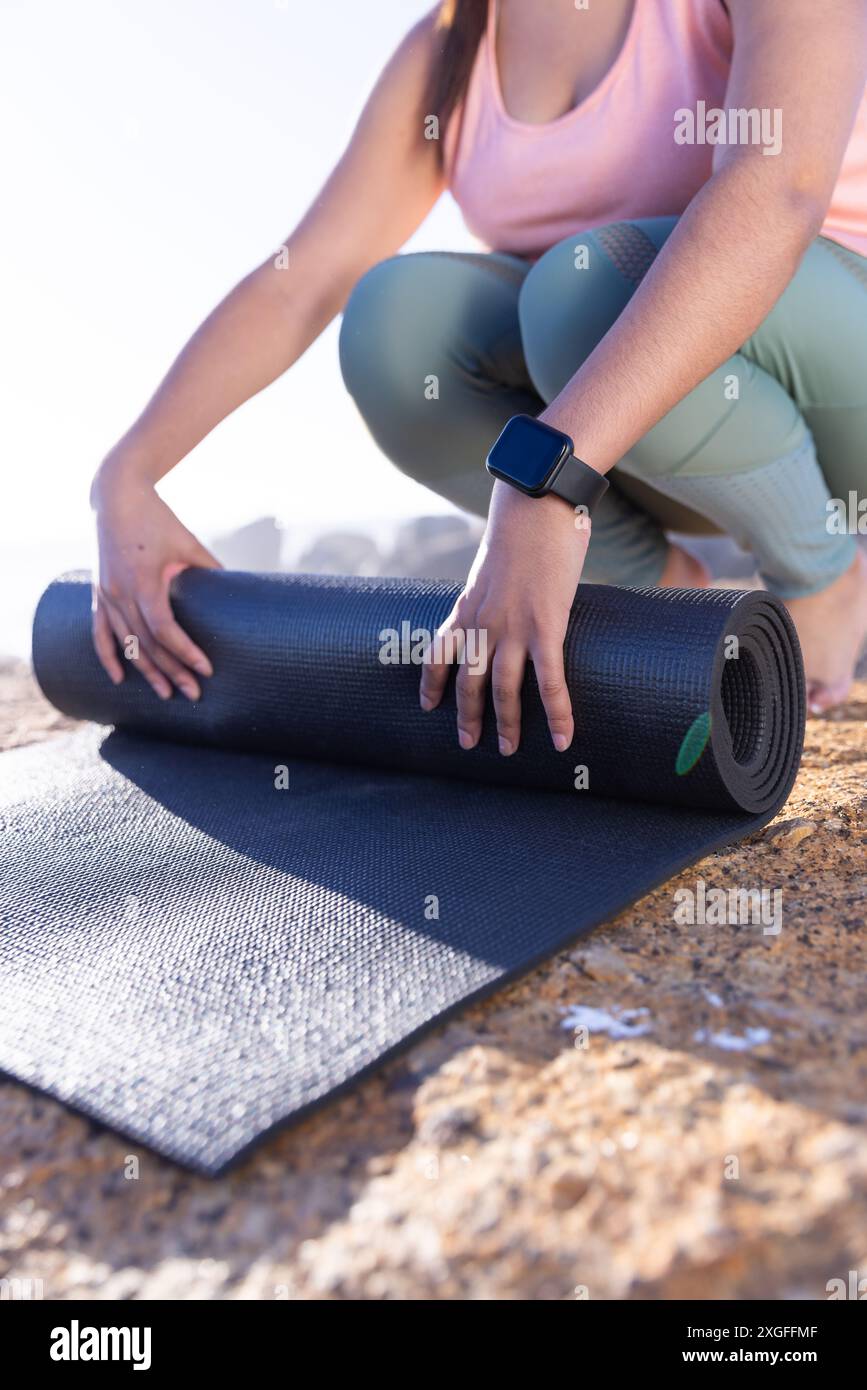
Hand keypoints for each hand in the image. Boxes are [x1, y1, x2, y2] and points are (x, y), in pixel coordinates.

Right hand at [90, 462, 220, 699]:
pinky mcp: (98, 592)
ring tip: (166, 694)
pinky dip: (108, 656)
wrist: (116, 496)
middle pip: (147, 644)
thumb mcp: (189, 543)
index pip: (164, 630)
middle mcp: (120, 592)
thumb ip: (210, 570)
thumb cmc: (157, 518)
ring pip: (125, 643)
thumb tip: (238, 597)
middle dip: (171, 671)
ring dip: (146, 671)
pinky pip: (100, 632)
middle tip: (193, 693)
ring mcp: (106, 594)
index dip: (185, 652)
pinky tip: (119, 678)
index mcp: (143, 581)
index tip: (205, 668)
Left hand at [419, 481, 589, 753]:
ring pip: (504, 690)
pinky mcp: (546, 626)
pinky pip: (549, 682)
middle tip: (469, 744)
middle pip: (469, 681)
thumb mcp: (495, 562)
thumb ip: (496, 588)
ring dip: (506, 724)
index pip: (438, 652)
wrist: (536, 501)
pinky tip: (561, 739)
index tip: (428, 706)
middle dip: (468, 716)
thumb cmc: (523, 525)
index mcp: (467, 605)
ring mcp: (513, 627)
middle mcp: (483, 622)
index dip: (431, 683)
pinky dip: (556, 714)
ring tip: (507, 750)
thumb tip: (508, 594)